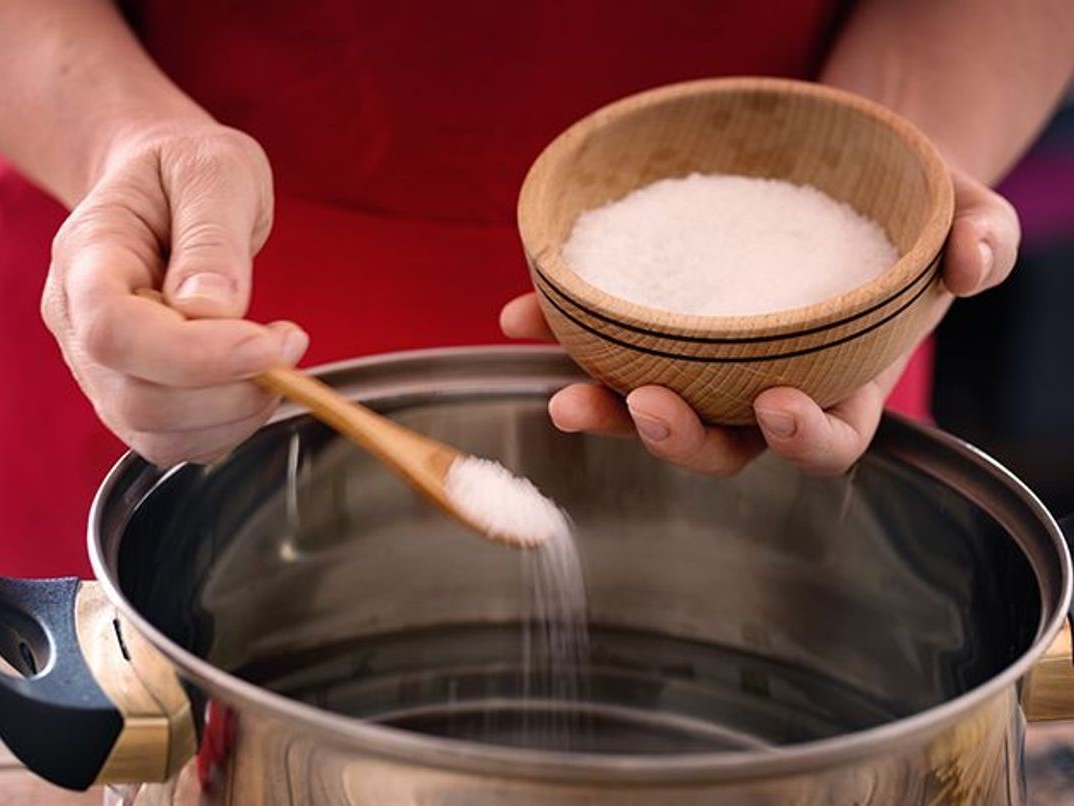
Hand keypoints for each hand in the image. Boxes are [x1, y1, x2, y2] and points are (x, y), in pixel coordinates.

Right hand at [41, 124, 305, 466]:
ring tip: (276, 357)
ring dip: (236, 413)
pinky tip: (254, 380)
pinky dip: (228, 426)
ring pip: (157, 433)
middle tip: (288, 343)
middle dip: (231, 389)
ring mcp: (99, 369)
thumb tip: (213, 310)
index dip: (194, 356)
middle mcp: (77, 324)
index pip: (114, 332)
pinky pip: (175, 444)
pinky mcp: (133, 397)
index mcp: (85, 258)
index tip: (269, 343)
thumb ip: (212, 236)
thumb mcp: (214, 170)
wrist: (162, 184)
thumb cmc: (185, 169)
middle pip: (138, 398)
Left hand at [501, 168, 1018, 475]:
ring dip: (605, 409)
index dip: (801, 440)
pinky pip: (608, 343)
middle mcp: (765, 388)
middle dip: (680, 438)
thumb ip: (981, 238)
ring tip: (563, 391)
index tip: (774, 407)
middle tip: (644, 405)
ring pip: (653, 409)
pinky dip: (562, 333)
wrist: (844, 172)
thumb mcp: (963, 210)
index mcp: (843, 382)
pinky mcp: (659, 326)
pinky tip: (520, 316)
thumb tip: (972, 260)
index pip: (826, 442)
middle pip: (721, 445)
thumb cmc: (908, 208)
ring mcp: (706, 363)